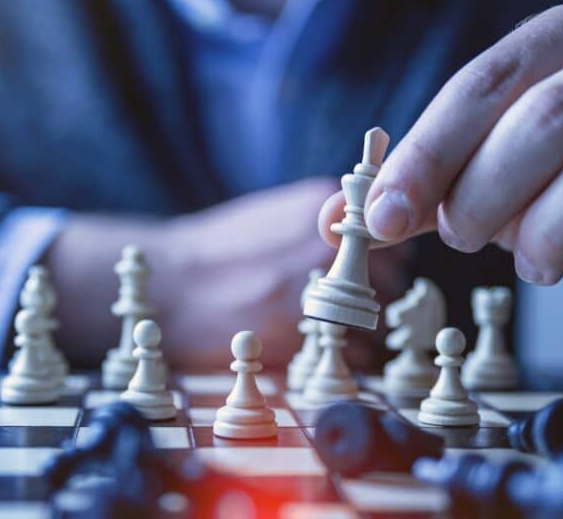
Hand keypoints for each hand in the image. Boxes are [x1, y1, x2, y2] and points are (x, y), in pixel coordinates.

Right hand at [51, 178, 410, 368]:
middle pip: (391, 280)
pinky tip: (311, 349)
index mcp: (322, 205)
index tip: (365, 276)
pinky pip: (354, 353)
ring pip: (376, 320)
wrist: (168, 285)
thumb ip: (323, 225)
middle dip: (373, 298)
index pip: (394, 238)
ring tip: (324, 331)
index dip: (382, 263)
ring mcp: (317, 286)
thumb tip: (369, 243)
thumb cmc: (217, 253)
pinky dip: (343, 358)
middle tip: (340, 309)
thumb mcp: (274, 214)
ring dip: (362, 332)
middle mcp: (328, 243)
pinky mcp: (302, 332)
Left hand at [343, 0, 562, 300]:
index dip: (428, 150)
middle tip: (464, 238)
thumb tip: (333, 220)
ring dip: (558, 226)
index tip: (383, 214)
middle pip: (552, 113)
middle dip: (489, 189)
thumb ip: (424, 190)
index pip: (486, 80)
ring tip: (532, 264)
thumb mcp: (497, 173)